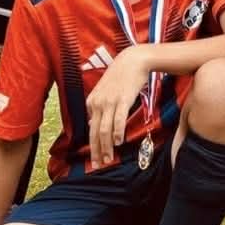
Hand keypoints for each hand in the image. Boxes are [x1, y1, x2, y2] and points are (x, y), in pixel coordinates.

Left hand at [84, 45, 150, 168]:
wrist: (134, 60)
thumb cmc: (122, 75)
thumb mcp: (106, 91)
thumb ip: (101, 106)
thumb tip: (97, 123)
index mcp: (92, 102)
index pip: (90, 129)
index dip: (93, 145)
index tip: (96, 157)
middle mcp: (98, 103)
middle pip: (95, 132)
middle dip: (96, 151)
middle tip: (98, 164)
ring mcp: (110, 102)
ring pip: (105, 130)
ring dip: (106, 146)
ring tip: (109, 158)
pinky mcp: (123, 100)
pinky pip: (118, 120)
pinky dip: (118, 133)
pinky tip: (119, 142)